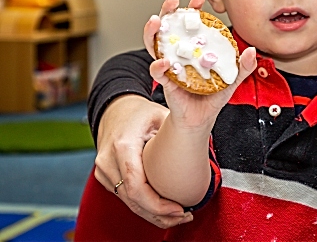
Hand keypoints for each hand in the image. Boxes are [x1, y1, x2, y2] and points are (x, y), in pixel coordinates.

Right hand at [94, 94, 192, 227]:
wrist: (115, 109)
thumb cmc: (140, 112)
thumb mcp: (161, 114)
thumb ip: (179, 128)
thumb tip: (203, 143)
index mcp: (123, 146)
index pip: (136, 186)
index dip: (157, 204)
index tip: (179, 209)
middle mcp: (108, 161)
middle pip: (132, 200)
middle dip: (159, 214)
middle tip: (185, 216)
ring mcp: (104, 171)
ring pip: (128, 203)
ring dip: (152, 214)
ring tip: (178, 216)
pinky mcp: (105, 177)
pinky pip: (124, 197)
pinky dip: (143, 207)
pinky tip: (163, 210)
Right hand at [145, 0, 256, 128]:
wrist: (202, 118)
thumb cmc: (214, 95)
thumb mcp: (232, 79)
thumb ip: (243, 66)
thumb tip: (252, 51)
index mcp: (193, 47)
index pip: (190, 22)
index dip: (193, 8)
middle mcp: (178, 52)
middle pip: (169, 26)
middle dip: (168, 10)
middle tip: (173, 0)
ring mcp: (169, 65)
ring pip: (155, 44)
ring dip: (153, 31)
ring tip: (157, 20)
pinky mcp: (165, 82)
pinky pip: (157, 71)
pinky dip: (158, 65)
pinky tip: (164, 61)